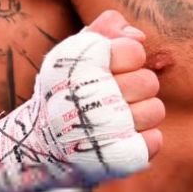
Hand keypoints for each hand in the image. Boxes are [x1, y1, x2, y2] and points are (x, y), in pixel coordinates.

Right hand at [0, 10, 162, 191]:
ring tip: (118, 117)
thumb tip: (139, 36)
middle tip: (114, 96)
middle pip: (149, 81)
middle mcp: (91, 96)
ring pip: (155, 110)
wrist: (37, 146)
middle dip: (136, 86)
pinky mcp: (118, 157)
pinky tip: (121, 138)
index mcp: (82, 66)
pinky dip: (143, 140)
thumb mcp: (71, 57)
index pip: (134, 50)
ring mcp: (105, 129)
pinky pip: (154, 140)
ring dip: (141, 114)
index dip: (129, 57)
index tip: (112, 68)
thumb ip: (103, 33)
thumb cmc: (63, 94)